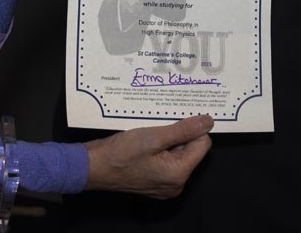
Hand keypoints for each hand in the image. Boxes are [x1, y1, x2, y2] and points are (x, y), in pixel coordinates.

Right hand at [84, 115, 212, 197]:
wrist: (93, 167)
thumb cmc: (120, 153)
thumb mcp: (153, 136)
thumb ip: (183, 129)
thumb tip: (208, 121)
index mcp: (179, 174)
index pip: (202, 144)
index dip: (192, 128)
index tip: (176, 117)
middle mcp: (175, 184)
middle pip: (190, 150)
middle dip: (178, 134)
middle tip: (160, 123)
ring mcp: (164, 184)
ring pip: (177, 153)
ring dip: (167, 139)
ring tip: (151, 131)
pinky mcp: (154, 180)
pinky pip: (166, 160)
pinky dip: (159, 147)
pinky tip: (146, 140)